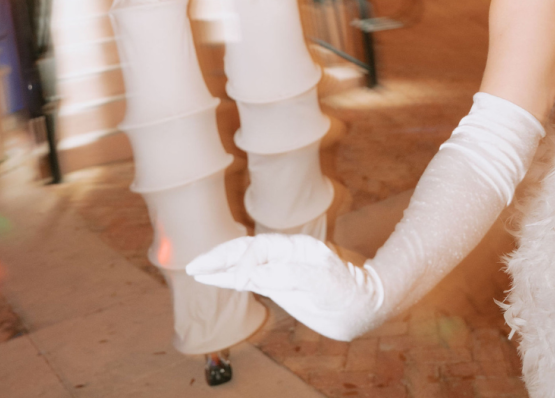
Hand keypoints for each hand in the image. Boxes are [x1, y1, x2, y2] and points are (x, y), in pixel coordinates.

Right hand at [187, 233, 381, 340]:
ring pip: (241, 264)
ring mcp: (278, 269)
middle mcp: (282, 255)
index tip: (239, 282)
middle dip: (218, 257)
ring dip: (218, 267)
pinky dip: (228, 279)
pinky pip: (247, 279)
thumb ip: (289, 275)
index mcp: (293, 248)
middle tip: (194, 265)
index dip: (245, 263)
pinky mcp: (276, 284)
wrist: (361, 306)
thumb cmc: (346, 292)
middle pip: (243, 250)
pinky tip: (212, 279)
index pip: (259, 249)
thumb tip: (256, 276)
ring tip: (194, 269)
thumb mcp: (322, 282)